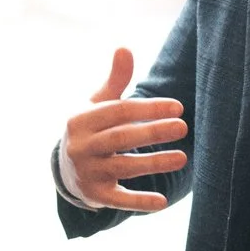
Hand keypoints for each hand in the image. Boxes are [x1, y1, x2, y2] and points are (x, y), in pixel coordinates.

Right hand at [63, 48, 187, 211]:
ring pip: (124, 167)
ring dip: (155, 163)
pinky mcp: (96, 195)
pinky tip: (163, 203)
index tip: (178, 106)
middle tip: (183, 127)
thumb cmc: (91, 129)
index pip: (118, 112)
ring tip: (183, 158)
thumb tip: (124, 48)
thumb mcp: (98, 104)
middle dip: (153, 132)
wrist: (66, 168)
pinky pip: (119, 200)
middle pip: (121, 138)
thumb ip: (115, 80)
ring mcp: (87, 172)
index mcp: (81, 120)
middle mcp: (80, 146)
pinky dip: (140, 202)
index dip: (148, 108)